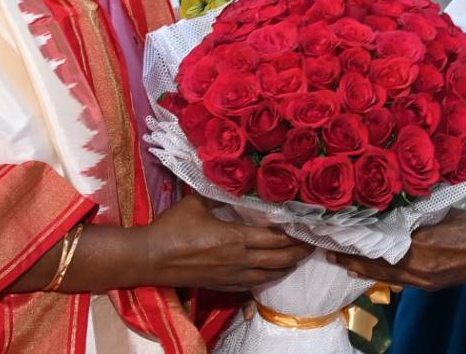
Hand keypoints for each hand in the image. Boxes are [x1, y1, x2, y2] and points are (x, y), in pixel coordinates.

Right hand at [140, 193, 313, 290]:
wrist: (152, 259)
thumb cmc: (173, 228)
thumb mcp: (196, 203)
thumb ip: (217, 194)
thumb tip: (230, 180)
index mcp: (235, 237)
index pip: (275, 237)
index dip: (294, 233)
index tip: (308, 225)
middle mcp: (239, 259)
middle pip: (279, 257)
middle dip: (298, 250)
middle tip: (313, 242)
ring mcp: (233, 275)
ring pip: (270, 273)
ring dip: (288, 265)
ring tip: (300, 256)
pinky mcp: (224, 285)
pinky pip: (254, 283)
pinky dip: (270, 276)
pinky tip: (275, 271)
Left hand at [331, 210, 465, 290]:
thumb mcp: (438, 212)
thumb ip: (411, 215)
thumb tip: (386, 210)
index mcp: (419, 248)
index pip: (376, 249)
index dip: (354, 246)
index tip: (333, 238)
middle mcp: (418, 269)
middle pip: (376, 267)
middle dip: (352, 261)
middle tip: (328, 253)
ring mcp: (424, 280)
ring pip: (385, 276)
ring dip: (364, 269)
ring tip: (343, 262)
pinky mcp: (431, 285)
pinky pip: (399, 280)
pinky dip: (383, 274)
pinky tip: (372, 270)